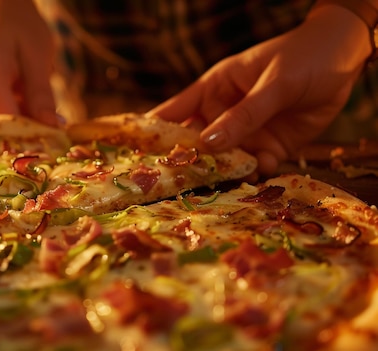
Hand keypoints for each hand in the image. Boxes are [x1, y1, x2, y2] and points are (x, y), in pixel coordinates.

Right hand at [0, 0, 57, 150]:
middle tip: (50, 138)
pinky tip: (30, 117)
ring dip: (16, 135)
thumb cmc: (18, 26)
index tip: (51, 145)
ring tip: (42, 124)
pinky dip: (10, 128)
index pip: (2, 120)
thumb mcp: (37, 54)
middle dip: (19, 141)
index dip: (26, 138)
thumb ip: (41, 93)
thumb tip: (52, 128)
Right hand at [148, 5, 372, 174]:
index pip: (174, 112)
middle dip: (187, 162)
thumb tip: (208, 144)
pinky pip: (256, 166)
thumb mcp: (273, 84)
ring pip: (225, 159)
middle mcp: (224, 113)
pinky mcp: (271, 147)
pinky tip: (261, 171)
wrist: (347, 59)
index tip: (130, 151)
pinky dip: (256, 173)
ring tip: (225, 181)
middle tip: (175, 182)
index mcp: (214, 89)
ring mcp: (247, 132)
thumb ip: (244, 115)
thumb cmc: (302, 57)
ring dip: (224, 172)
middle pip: (196, 143)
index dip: (152, 131)